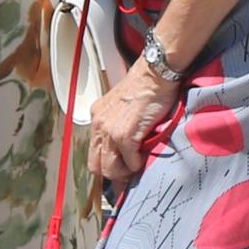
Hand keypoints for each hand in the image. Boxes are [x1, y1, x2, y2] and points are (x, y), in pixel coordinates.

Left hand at [86, 61, 175, 189]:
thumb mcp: (123, 106)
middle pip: (95, 165)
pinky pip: (129, 162)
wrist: (154, 74)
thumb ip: (119, 124)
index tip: (117, 168)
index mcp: (97, 117)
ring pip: (109, 168)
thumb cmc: (146, 86)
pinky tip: (144, 157)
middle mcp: (99, 125)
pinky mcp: (125, 136)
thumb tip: (125, 148)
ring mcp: (111, 131)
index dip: (105, 163)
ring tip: (136, 166)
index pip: (93, 151)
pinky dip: (137, 164)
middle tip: (126, 173)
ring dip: (124, 172)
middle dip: (111, 173)